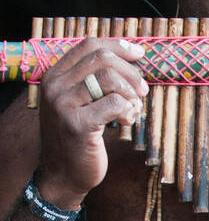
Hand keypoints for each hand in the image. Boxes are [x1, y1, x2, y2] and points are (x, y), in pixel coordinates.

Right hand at [36, 38, 148, 207]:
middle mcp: (55, 86)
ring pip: (110, 79)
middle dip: (130, 73)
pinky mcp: (78, 124)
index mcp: (55, 76)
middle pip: (102, 59)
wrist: (63, 175)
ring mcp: (63, 105)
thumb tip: (132, 58)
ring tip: (132, 110)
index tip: (139, 54)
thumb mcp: (81, 103)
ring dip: (130, 94)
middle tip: (142, 91)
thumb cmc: (79, 138)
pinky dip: (128, 111)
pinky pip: (115, 104)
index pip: (89, 46)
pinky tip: (127, 122)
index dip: (118, 47)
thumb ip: (94, 81)